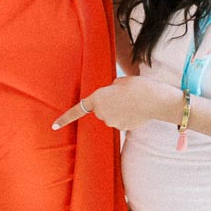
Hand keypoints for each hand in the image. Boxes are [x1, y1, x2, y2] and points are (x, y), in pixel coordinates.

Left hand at [53, 76, 180, 130]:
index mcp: (97, 98)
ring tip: (131, 102)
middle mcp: (101, 113)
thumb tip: (111, 97)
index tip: (54, 126)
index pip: (77, 110)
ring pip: (111, 115)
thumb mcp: (119, 81)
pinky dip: (126, 116)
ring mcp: (112, 122)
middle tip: (122, 95)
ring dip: (117, 110)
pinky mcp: (122, 128)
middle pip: (99, 109)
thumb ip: (109, 90)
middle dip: (107, 103)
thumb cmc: (138, 86)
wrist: (156, 100)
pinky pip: (120, 121)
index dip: (65, 118)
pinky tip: (136, 110)